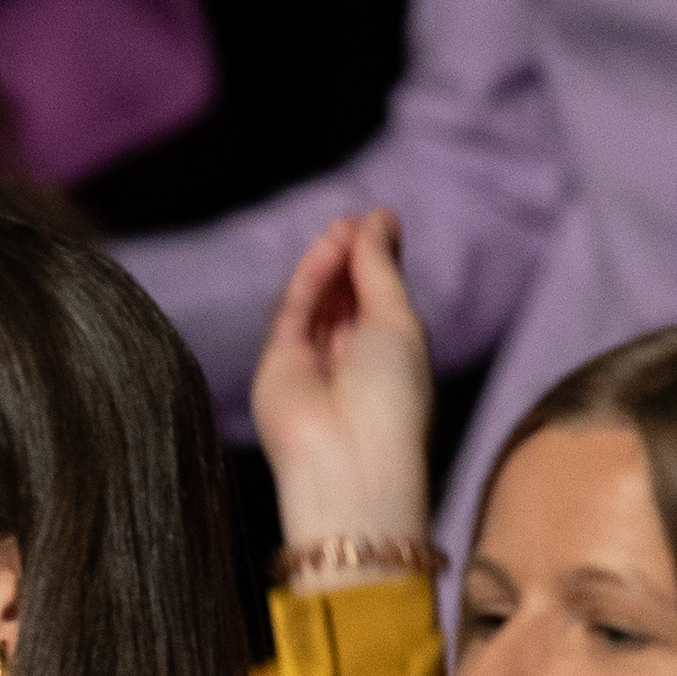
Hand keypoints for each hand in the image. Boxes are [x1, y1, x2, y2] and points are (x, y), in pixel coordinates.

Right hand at [249, 209, 436, 563]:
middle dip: (351, 258)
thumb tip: (376, 218)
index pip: (379, 299)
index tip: (379, 221)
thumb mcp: (399, 321)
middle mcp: (350, 361)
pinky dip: (308, 281)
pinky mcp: (277, 365)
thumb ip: (379, 269)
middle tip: (355, 221)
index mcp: (391, 358)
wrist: (349, 457)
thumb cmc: (393, 396)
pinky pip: (292, 313)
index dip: (376, 261)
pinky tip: (326, 252)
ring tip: (340, 230)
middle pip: (345, 297)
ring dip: (329, 264)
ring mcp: (311, 364)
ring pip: (316, 302)